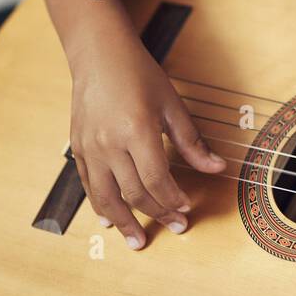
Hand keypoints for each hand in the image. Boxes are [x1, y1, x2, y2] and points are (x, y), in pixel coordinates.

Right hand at [68, 32, 226, 249]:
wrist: (99, 54)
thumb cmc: (138, 74)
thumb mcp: (172, 105)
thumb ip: (192, 142)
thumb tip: (217, 168)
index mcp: (136, 130)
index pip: (156, 179)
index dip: (172, 199)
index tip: (186, 208)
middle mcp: (109, 143)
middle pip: (133, 192)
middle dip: (156, 214)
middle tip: (175, 228)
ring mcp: (90, 147)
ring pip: (106, 197)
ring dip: (123, 222)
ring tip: (137, 241)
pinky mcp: (78, 147)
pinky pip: (89, 185)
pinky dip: (99, 205)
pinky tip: (109, 220)